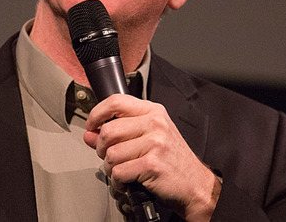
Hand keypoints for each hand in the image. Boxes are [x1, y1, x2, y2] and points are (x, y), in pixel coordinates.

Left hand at [84, 94, 219, 220]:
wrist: (196, 184)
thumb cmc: (172, 160)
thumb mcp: (149, 137)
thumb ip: (118, 133)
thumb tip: (89, 134)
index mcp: (153, 112)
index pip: (115, 102)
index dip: (96, 114)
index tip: (92, 126)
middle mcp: (155, 124)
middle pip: (108, 130)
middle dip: (101, 148)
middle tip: (109, 156)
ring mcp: (155, 143)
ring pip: (111, 154)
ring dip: (110, 167)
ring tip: (122, 170)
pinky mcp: (152, 165)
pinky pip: (119, 172)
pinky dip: (118, 181)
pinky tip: (127, 181)